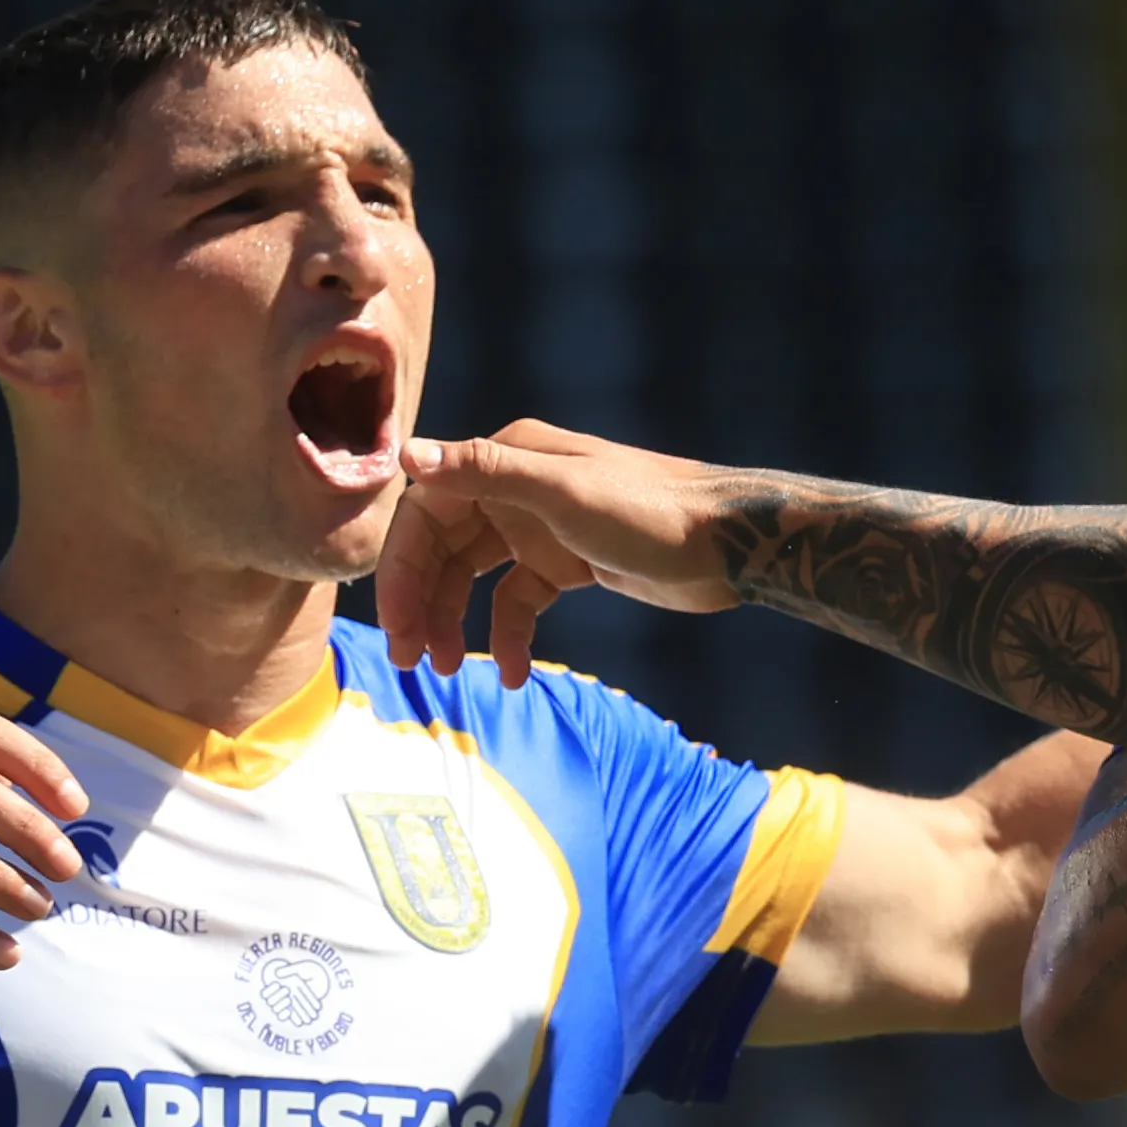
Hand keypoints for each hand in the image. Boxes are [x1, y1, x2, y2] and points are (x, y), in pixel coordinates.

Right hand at [377, 420, 745, 668]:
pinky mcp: (566, 564)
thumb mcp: (563, 493)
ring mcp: (540, 529)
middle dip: (421, 603)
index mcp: (506, 460)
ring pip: (473, 579)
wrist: (729, 544)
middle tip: (410, 661)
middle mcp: (514, 490)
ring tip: (447, 671)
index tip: (397, 624)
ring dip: (455, 623)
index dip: (402, 569)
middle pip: (442, 549)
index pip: (424, 512)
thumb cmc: (651, 511)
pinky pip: (517, 603)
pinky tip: (512, 673)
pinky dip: (508, 636)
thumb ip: (484, 472)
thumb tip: (406, 453)